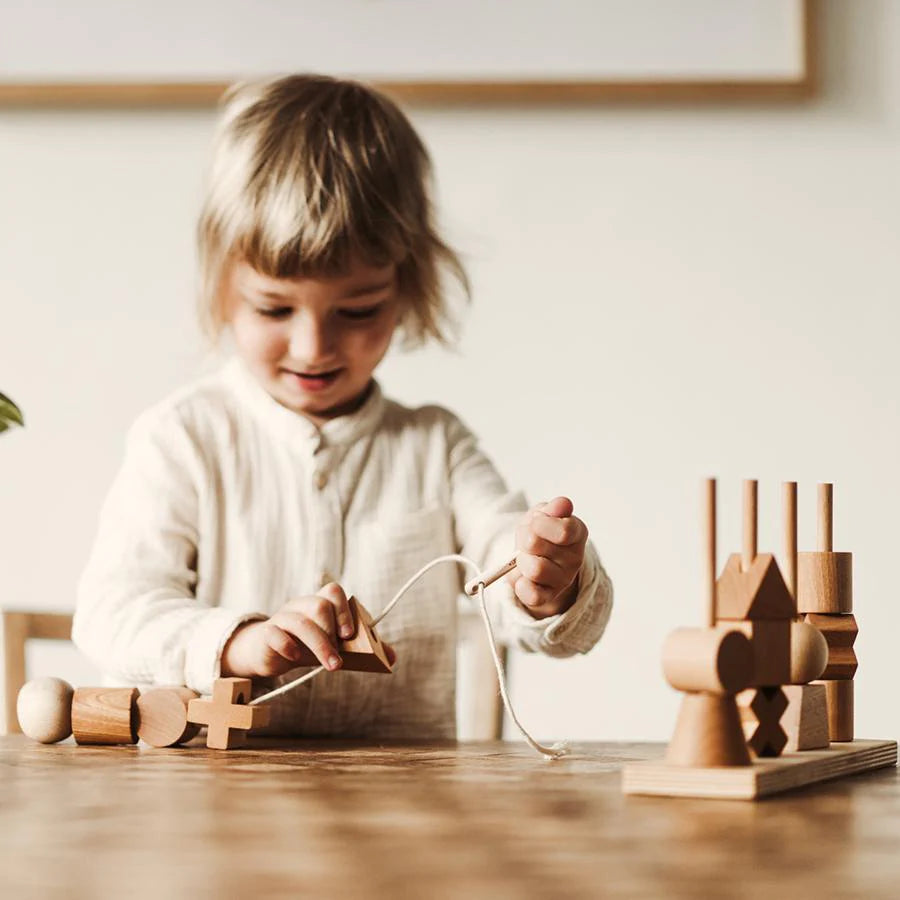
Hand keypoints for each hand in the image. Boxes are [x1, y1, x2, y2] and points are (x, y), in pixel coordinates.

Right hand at [221, 582, 395, 678]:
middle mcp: (300, 606)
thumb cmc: (307, 645)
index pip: (333, 590)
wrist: (269, 653)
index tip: (350, 635)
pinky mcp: (266, 634)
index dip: (344, 610)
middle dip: (333, 633)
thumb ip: (361, 649)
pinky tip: (295, 658)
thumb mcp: (334, 646)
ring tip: (331, 666)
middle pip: (319, 606)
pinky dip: (288, 645)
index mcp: (320, 603)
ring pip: (300, 621)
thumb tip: (392, 657)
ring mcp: (282, 618)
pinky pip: (275, 633)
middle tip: (340, 658)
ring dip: (319, 645)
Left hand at [507, 496, 587, 619]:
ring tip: (525, 558)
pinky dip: (520, 584)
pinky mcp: (548, 597)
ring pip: (534, 569)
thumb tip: (563, 504)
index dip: (539, 524)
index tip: (535, 523)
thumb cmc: (539, 532)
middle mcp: (575, 558)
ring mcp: (563, 579)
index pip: (564, 531)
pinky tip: (523, 577)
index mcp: (577, 533)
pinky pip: (531, 594)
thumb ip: (551, 509)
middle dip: (524, 539)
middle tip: (528, 540)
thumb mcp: (542, 514)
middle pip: (535, 544)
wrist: (533, 557)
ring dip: (521, 561)